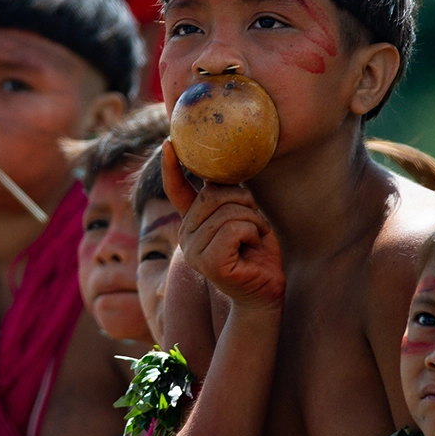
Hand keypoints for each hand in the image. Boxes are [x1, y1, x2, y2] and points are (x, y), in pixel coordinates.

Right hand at [161, 141, 285, 310]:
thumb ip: (226, 198)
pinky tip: (254, 247)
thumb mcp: (241, 216)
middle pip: (214, 195)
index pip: (177, 190)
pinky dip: (253, 232)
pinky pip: (235, 228)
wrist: (265, 292)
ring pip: (229, 211)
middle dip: (244, 202)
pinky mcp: (209, 262)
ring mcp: (194, 251)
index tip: (168, 143)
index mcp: (191, 222)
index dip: (171, 166)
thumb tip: (218, 169)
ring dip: (254, 220)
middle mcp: (186, 236)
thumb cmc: (256, 253)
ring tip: (255, 238)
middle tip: (255, 222)